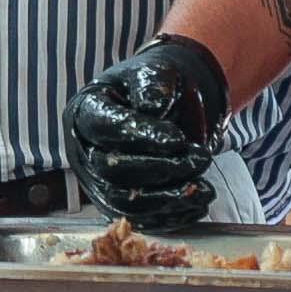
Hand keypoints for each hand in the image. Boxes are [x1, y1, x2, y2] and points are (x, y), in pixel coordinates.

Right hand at [63, 36, 228, 226]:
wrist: (170, 108)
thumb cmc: (158, 88)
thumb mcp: (156, 72)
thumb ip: (152, 84)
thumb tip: (152, 108)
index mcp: (86, 111)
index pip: (105, 127)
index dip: (140, 135)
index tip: (178, 138)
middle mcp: (84, 151)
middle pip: (111, 169)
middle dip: (160, 168)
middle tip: (200, 159)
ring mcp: (98, 182)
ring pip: (124, 201)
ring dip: (167, 198)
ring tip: (205, 189)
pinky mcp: (117, 205)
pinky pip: (139, 219)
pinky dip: (171, 217)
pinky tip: (198, 204)